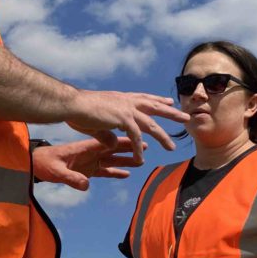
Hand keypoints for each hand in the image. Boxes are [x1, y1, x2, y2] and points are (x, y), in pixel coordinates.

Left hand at [31, 137, 147, 189]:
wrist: (36, 164)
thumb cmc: (45, 164)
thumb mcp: (57, 172)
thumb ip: (71, 178)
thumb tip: (86, 185)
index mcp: (85, 148)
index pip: (108, 144)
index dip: (123, 143)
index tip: (137, 141)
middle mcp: (90, 153)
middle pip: (114, 150)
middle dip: (130, 149)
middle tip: (146, 147)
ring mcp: (89, 161)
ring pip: (112, 160)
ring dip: (126, 160)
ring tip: (141, 161)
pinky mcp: (87, 170)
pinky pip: (105, 171)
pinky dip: (115, 172)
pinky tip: (126, 174)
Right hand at [66, 91, 189, 164]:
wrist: (71, 104)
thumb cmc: (78, 109)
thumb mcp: (97, 120)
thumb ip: (107, 132)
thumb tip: (113, 143)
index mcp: (121, 98)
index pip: (144, 98)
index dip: (156, 100)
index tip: (168, 101)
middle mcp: (127, 102)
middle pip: (154, 107)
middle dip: (171, 113)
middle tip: (186, 117)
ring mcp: (126, 110)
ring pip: (151, 125)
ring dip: (162, 137)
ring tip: (171, 147)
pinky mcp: (122, 120)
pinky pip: (135, 137)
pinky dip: (138, 149)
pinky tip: (141, 159)